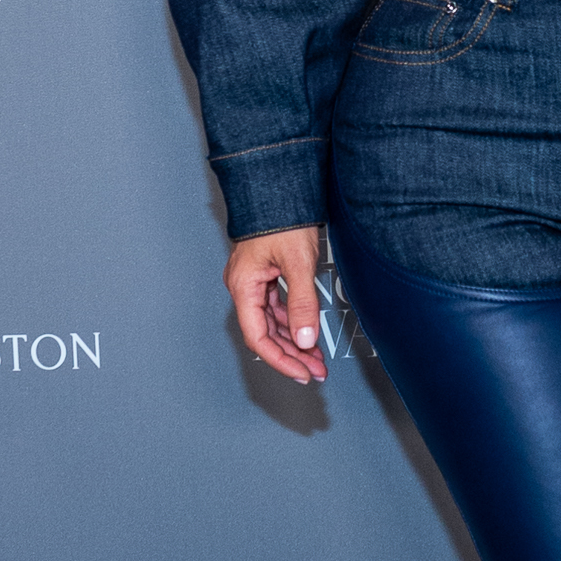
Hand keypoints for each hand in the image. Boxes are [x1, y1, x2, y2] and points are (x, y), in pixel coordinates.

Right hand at [225, 226, 326, 385]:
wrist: (280, 187)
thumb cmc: (282, 217)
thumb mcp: (298, 263)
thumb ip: (302, 303)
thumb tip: (306, 339)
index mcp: (243, 285)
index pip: (258, 336)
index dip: (281, 359)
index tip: (302, 373)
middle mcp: (244, 285)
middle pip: (265, 333)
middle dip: (292, 354)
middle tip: (316, 370)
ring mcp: (254, 281)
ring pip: (271, 322)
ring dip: (293, 341)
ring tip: (316, 358)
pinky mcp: (265, 274)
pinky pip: (276, 307)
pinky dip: (292, 322)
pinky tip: (307, 332)